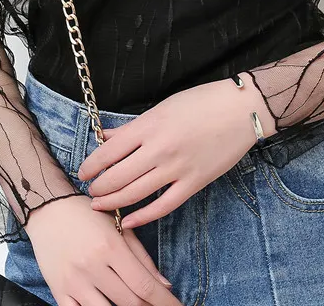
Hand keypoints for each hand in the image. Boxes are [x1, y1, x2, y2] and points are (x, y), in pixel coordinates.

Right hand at [24, 194, 183, 305]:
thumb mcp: (118, 227)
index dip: (164, 302)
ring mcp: (73, 281)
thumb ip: (141, 257)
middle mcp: (92, 265)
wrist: (48, 210)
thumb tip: (164, 285)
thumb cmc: (87, 215)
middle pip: (129, 302)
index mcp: (111, 246)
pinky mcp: (58, 291)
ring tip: (135, 305)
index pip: (144, 284)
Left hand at [76, 72, 276, 228]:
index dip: (91, 165)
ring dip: (113, 202)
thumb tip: (107, 137)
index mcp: (149, 125)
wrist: (240, 109)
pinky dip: (143, 217)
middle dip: (98, 187)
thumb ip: (133, 127)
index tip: (83, 172)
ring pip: (135, 193)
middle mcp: (159, 148)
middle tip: (90, 191)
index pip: (109, 151)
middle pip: (117, 176)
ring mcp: (177, 168)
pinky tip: (128, 221)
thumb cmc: (201, 102)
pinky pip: (163, 206)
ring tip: (99, 205)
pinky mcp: (194, 183)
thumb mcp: (163, 107)